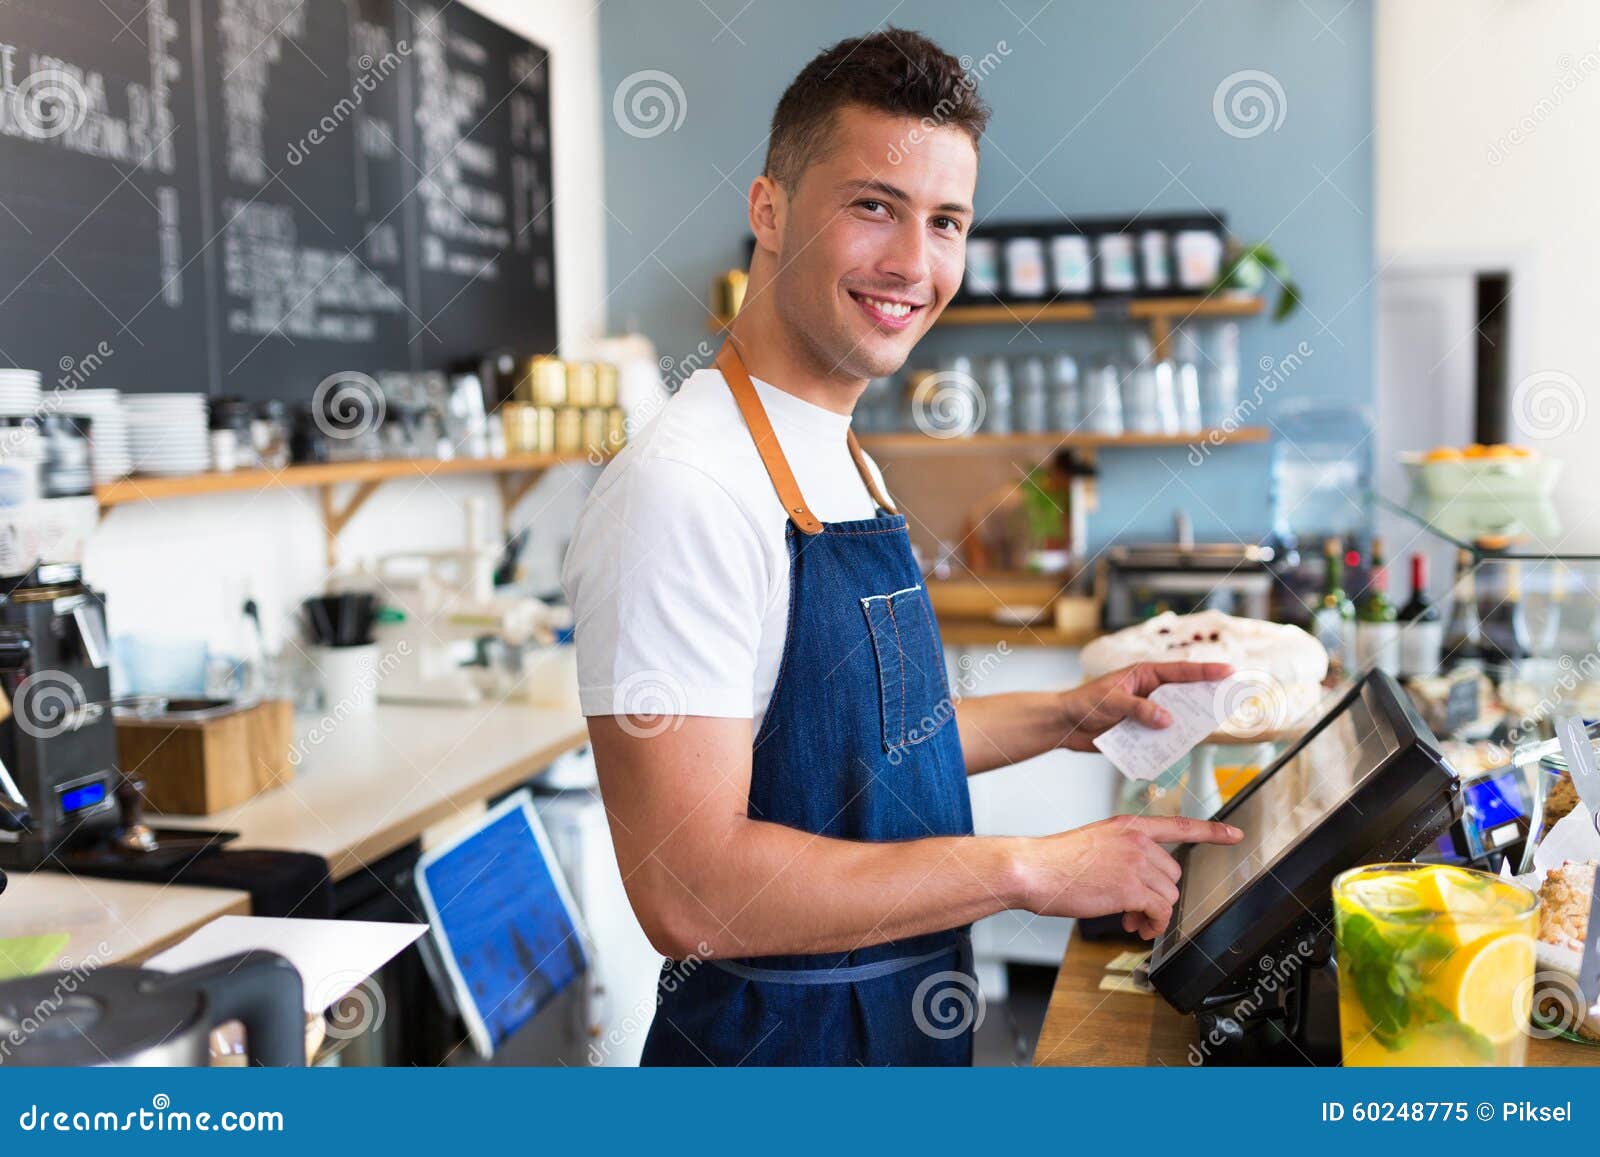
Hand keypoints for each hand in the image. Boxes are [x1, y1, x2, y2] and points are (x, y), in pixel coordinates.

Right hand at [1016, 815, 1244, 939]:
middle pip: (1174, 873)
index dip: (1212, 831)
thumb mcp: (1094, 845)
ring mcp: (1136, 862)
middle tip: (1134, 909)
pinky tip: (1135, 926)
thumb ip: (1122, 856)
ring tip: (1130, 919)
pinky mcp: (1131, 887)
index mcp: (1128, 826)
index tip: (1234, 834)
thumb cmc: (1055, 862)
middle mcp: (1137, 841)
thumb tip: (1139, 888)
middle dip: (1159, 894)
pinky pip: (1160, 911)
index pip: (1180, 825)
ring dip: (1154, 913)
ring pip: (1169, 895)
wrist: (1033, 869)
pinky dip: (1153, 924)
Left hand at [1056, 661, 1233, 751]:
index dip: (1205, 672)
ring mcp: (1147, 713)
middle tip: (1228, 703)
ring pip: (1175, 719)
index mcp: (1144, 675)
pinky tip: (1177, 751)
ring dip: (1187, 726)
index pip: (1181, 671)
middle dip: (1205, 699)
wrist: (1065, 725)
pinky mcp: (1141, 733)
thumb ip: (1139, 709)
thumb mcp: (1111, 701)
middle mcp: (1150, 693)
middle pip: (1184, 696)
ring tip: (1206, 730)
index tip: (1228, 671)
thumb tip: (1167, 719)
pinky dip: (1168, 745)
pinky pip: (1160, 739)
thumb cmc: (1084, 703)